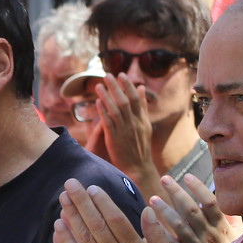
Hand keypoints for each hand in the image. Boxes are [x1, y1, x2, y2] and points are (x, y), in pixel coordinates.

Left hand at [53, 181, 179, 242]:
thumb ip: (158, 235)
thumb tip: (148, 209)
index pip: (116, 220)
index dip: (102, 202)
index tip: (92, 188)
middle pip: (96, 224)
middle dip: (81, 201)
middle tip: (70, 184)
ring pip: (83, 238)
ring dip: (71, 216)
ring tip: (62, 198)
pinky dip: (66, 241)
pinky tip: (59, 226)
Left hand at [94, 75, 160, 196]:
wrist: (138, 167)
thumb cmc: (140, 145)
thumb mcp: (145, 124)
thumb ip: (142, 106)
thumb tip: (140, 87)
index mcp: (142, 120)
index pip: (136, 98)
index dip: (128, 85)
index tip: (121, 74)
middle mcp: (134, 124)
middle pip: (125, 101)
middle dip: (116, 87)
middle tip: (107, 74)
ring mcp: (124, 131)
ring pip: (115, 110)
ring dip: (106, 97)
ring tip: (98, 85)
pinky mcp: (114, 139)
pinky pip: (108, 122)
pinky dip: (103, 111)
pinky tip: (97, 102)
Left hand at [146, 174, 241, 242]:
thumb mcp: (237, 237)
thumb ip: (231, 219)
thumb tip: (229, 201)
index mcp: (221, 226)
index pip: (210, 202)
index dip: (198, 188)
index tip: (187, 176)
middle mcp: (209, 235)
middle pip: (190, 209)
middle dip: (176, 192)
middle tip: (164, 179)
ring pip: (178, 224)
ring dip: (164, 210)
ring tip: (153, 199)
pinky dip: (160, 232)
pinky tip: (150, 223)